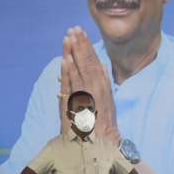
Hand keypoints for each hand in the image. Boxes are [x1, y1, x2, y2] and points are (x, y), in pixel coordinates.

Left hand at [59, 26, 119, 145]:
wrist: (100, 144)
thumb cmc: (103, 124)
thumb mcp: (108, 101)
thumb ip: (104, 81)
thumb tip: (101, 64)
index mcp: (103, 86)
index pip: (94, 62)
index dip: (87, 47)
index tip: (82, 33)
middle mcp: (96, 88)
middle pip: (87, 62)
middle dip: (80, 45)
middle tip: (74, 29)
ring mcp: (86, 95)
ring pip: (80, 70)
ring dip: (74, 53)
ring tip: (69, 37)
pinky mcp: (77, 104)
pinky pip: (72, 85)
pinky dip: (69, 71)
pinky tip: (66, 59)